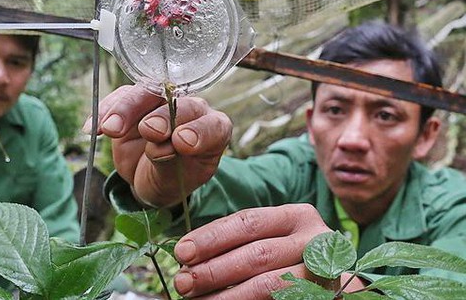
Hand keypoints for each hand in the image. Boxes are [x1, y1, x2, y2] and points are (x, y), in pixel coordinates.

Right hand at [86, 84, 231, 206]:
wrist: (152, 180)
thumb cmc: (171, 181)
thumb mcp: (174, 182)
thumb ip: (170, 163)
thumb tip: (158, 146)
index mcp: (213, 130)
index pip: (212, 125)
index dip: (199, 130)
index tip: (182, 143)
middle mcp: (191, 110)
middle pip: (177, 103)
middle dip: (162, 116)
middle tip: (149, 130)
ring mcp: (161, 103)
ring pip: (146, 93)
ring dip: (126, 109)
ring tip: (111, 129)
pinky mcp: (135, 103)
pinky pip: (120, 98)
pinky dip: (105, 111)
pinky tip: (92, 128)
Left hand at [172, 204, 365, 298]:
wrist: (325, 280)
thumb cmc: (286, 256)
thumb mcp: (266, 239)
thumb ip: (234, 243)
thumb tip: (188, 258)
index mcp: (297, 216)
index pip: (248, 222)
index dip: (212, 237)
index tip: (182, 252)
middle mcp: (315, 240)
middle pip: (256, 254)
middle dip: (213, 270)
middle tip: (183, 282)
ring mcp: (323, 271)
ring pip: (268, 285)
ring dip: (226, 295)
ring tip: (198, 299)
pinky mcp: (323, 296)